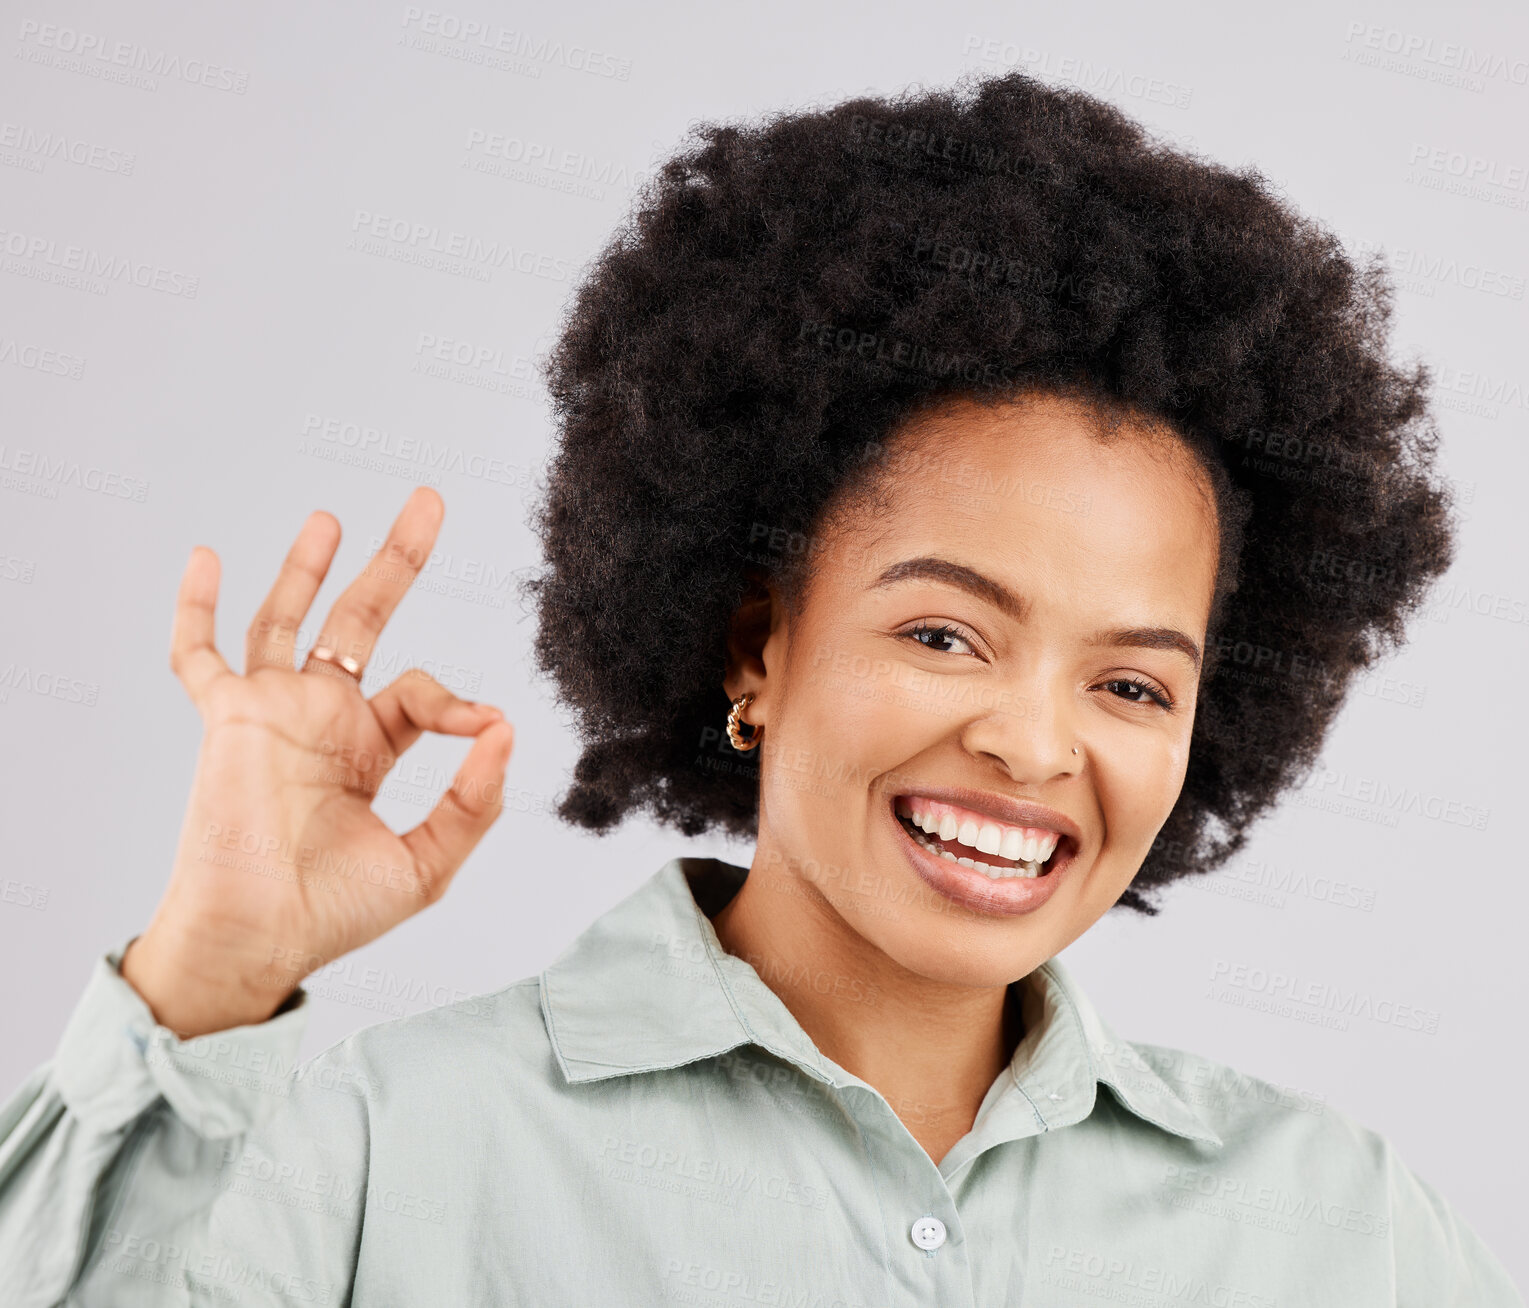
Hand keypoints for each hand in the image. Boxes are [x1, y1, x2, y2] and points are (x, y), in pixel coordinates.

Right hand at [120, 487, 513, 1036]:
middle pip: (363, 621)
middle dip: (395, 562)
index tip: (484, 724)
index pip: (424, 694)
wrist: (259, 939)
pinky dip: (198, 609)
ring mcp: (274, 713)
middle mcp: (323, 720)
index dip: (459, 700)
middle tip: (429, 502)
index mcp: (370, 748)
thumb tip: (507, 727)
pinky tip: (205, 557)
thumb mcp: (428, 860)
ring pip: (288, 621)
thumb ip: (474, 800)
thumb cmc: (336, 911)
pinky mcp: (229, 719)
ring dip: (308, 569)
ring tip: (332, 518)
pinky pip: (201, 656)